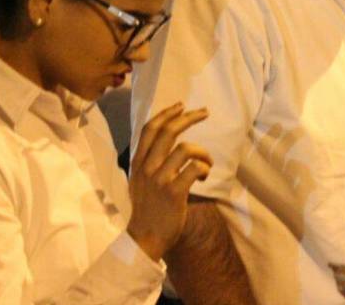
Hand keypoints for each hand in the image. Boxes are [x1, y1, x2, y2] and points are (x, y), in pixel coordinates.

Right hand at [126, 103, 212, 261]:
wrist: (144, 237)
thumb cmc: (147, 209)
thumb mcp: (139, 181)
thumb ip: (147, 162)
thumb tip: (162, 142)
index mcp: (137, 163)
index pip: (149, 129)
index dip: (166, 114)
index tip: (181, 106)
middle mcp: (146, 167)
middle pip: (168, 131)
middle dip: (189, 117)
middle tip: (204, 112)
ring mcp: (159, 179)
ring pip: (185, 148)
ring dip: (203, 152)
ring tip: (206, 162)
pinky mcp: (173, 191)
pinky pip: (195, 168)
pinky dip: (204, 168)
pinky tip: (204, 175)